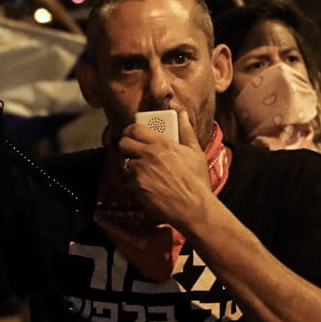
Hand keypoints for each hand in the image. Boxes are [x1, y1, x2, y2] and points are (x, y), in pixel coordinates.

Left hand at [117, 107, 211, 224]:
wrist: (193, 207)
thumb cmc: (197, 180)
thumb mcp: (195, 152)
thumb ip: (186, 130)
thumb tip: (181, 113)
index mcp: (163, 144)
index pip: (136, 129)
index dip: (130, 129)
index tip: (132, 133)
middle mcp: (149, 156)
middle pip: (124, 143)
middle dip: (126, 145)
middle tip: (133, 150)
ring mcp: (141, 173)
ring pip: (126, 163)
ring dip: (132, 165)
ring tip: (145, 171)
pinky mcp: (137, 188)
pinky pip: (129, 180)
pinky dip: (135, 181)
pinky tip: (148, 184)